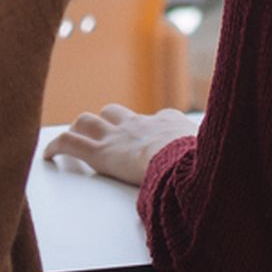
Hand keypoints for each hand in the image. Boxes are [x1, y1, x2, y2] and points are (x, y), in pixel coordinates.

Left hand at [45, 105, 197, 187]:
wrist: (181, 158)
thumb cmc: (198, 159)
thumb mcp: (211, 150)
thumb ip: (210, 153)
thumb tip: (223, 157)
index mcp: (165, 123)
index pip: (153, 119)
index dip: (145, 128)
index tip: (146, 137)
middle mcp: (137, 124)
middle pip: (113, 112)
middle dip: (106, 121)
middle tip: (101, 135)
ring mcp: (116, 136)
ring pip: (88, 121)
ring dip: (80, 130)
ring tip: (73, 140)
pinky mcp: (100, 152)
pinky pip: (70, 143)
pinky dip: (57, 146)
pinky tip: (48, 154)